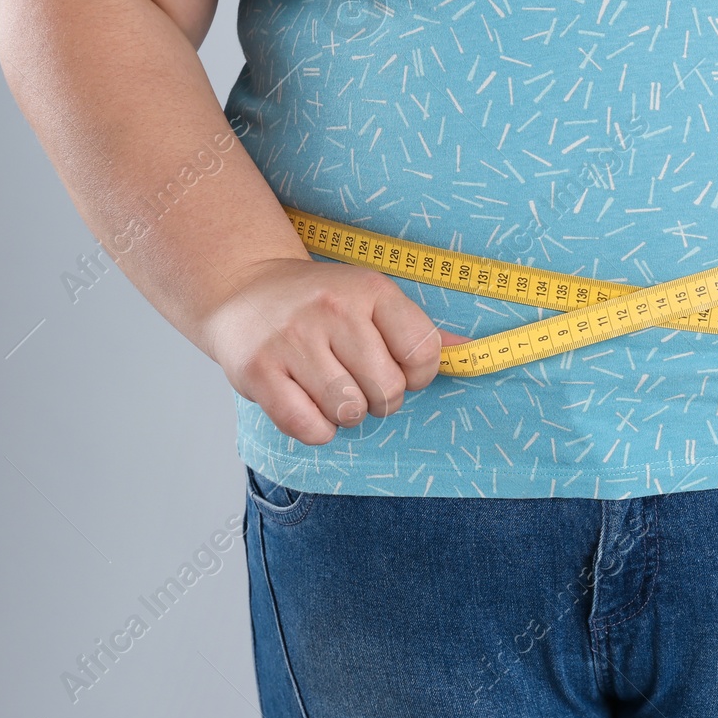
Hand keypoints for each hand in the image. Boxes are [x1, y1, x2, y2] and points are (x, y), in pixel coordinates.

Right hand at [199, 258, 470, 445]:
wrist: (242, 288)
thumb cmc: (319, 303)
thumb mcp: (372, 300)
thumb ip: (420, 331)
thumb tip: (475, 352)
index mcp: (371, 290)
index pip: (424, 352)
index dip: (418, 375)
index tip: (397, 368)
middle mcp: (333, 310)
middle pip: (387, 391)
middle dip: (379, 399)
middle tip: (357, 380)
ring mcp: (293, 340)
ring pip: (349, 412)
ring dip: (346, 414)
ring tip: (330, 390)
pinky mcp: (259, 372)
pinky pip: (309, 428)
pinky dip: (316, 429)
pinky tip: (306, 403)